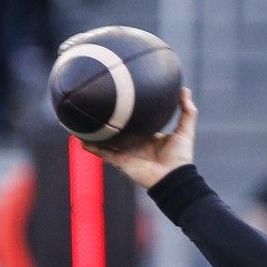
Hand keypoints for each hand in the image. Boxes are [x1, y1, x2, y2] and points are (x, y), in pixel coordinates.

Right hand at [82, 87, 197, 188]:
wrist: (173, 177)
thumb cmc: (181, 156)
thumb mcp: (185, 130)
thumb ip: (187, 111)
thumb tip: (185, 89)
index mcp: (149, 136)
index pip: (136, 121)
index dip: (129, 112)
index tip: (121, 99)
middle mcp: (135, 142)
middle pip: (118, 129)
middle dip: (108, 120)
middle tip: (96, 104)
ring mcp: (126, 151)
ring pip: (106, 140)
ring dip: (94, 132)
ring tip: (80, 120)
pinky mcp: (120, 160)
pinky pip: (102, 152)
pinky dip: (91, 146)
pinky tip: (79, 139)